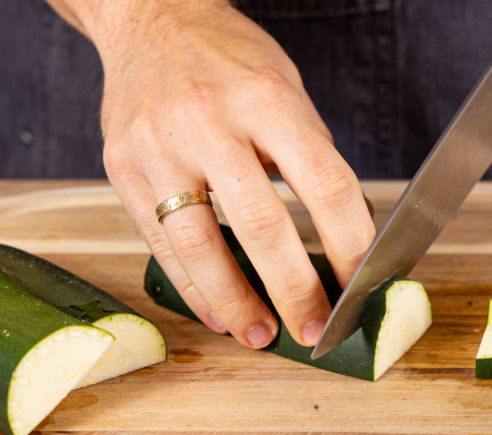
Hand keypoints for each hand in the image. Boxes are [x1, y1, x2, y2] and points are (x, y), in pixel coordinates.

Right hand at [53, 0, 375, 348]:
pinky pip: (158, 241)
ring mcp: (158, 146)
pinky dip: (191, 285)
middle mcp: (209, 122)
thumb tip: (349, 233)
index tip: (361, 283)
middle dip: (295, 290)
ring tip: (262, 336)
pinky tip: (216, 312)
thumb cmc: (230, 59)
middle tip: (317, 329)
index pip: (324, 185)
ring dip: (236, 302)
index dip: (349, 243)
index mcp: (266, 100)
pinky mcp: (122, 167)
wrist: (150, 18)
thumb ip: (314, 157)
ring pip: (200, 244)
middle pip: (263, 225)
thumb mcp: (288, 89)